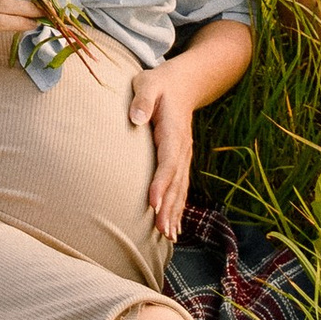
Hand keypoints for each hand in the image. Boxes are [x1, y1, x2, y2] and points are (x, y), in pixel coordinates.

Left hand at [126, 64, 198, 240]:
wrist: (184, 83)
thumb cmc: (159, 83)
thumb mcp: (148, 83)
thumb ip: (142, 99)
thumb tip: (136, 118)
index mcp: (173, 130)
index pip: (168, 161)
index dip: (161, 183)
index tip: (152, 202)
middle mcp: (182, 147)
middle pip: (177, 181)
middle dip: (170, 207)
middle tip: (163, 231)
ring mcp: (184, 155)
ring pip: (181, 188)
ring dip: (175, 212)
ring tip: (170, 236)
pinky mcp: (181, 160)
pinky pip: (181, 187)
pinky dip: (178, 207)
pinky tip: (174, 226)